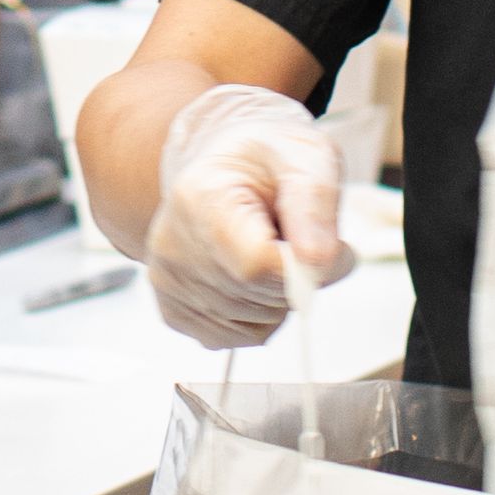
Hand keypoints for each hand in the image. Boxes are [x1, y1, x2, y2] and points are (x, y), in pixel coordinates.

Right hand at [144, 81, 348, 345]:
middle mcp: (172, 244)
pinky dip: (260, 317)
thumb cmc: (266, 162)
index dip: (304, 266)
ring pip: (253, 326)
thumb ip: (316, 202)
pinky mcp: (174, 311)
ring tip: (269, 251)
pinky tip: (253, 277)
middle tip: (295, 239)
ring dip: (279, 298)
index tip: (326, 244)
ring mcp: (168, 282)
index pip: (255, 264)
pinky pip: (239, 338)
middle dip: (295, 279)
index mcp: (200, 196)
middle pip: (256, 297)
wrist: (227, 170)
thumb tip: (319, 261)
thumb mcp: (306, 156)